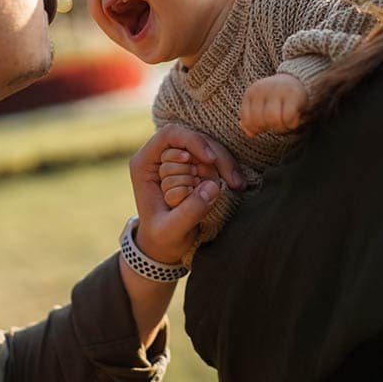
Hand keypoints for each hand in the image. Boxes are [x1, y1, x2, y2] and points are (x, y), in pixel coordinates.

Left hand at [129, 124, 241, 263]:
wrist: (164, 246)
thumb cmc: (162, 239)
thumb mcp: (172, 230)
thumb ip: (189, 211)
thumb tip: (213, 186)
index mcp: (144, 163)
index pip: (169, 135)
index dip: (192, 141)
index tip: (210, 160)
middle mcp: (161, 156)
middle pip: (193, 139)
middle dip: (216, 157)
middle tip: (234, 182)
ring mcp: (178, 159)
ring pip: (207, 147)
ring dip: (225, 164)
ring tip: (238, 186)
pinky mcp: (193, 166)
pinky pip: (214, 159)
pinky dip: (227, 170)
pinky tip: (237, 185)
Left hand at [240, 73, 307, 137]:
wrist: (295, 80)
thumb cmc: (275, 98)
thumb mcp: (259, 106)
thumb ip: (251, 120)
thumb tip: (250, 134)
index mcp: (250, 93)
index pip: (247, 120)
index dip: (255, 128)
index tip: (264, 125)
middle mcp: (262, 90)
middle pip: (260, 121)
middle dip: (268, 126)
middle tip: (276, 122)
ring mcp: (277, 90)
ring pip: (273, 119)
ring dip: (280, 126)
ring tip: (284, 120)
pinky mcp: (293, 94)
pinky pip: (288, 117)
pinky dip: (291, 123)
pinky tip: (294, 118)